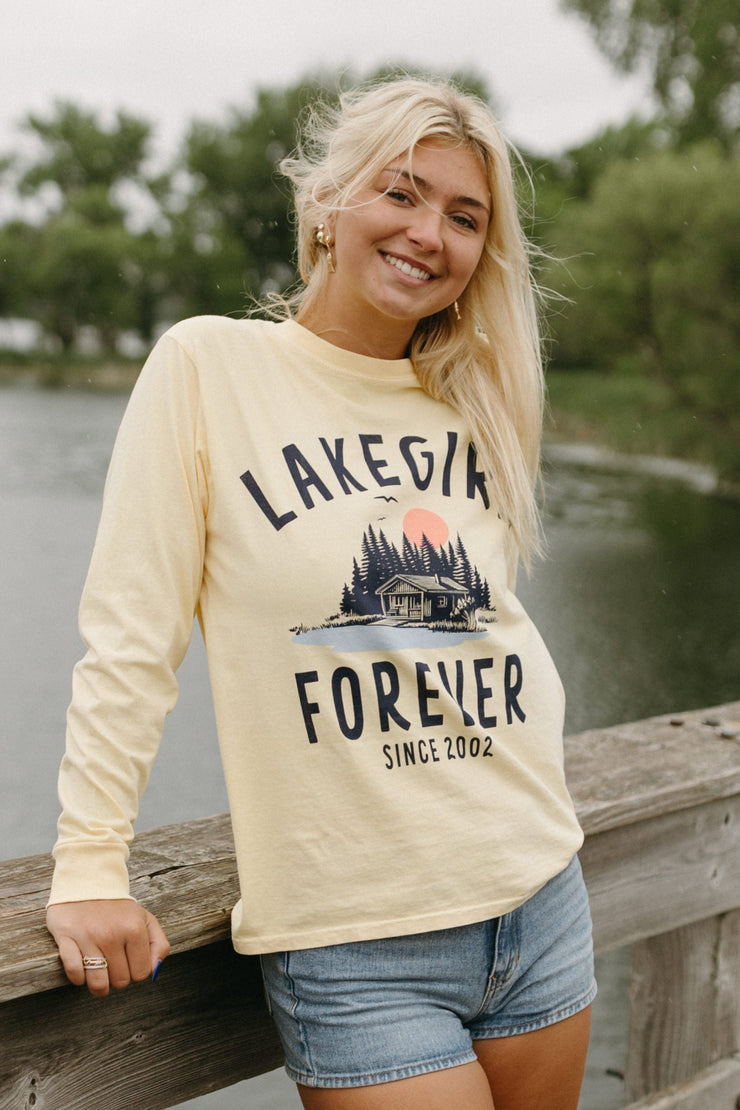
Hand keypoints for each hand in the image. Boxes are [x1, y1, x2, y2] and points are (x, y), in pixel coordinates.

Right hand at [46, 899, 170, 996]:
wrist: (87, 882)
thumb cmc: (118, 908)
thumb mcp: (145, 919)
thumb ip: (158, 944)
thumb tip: (155, 972)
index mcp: (135, 929)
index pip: (141, 973)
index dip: (135, 972)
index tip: (129, 963)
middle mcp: (112, 934)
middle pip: (120, 981)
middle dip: (117, 978)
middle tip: (112, 965)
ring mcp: (89, 937)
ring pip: (98, 983)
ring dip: (98, 984)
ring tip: (98, 973)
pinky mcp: (66, 938)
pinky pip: (74, 973)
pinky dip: (78, 978)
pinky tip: (82, 967)